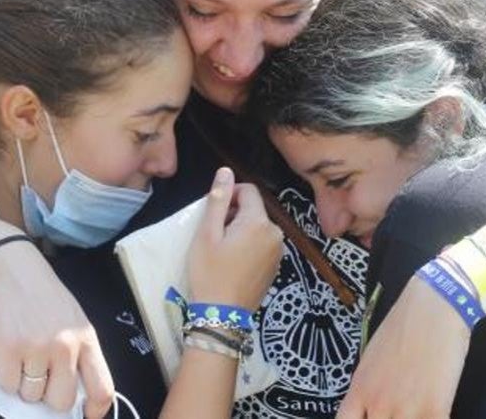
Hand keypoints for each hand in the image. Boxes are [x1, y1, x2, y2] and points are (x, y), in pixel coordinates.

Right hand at [0, 238, 114, 418]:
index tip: (83, 415)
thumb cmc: (39, 291)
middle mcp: (65, 345)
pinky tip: (5, 352)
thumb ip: (75, 352)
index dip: (94, 411)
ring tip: (20, 357)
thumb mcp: (70, 318)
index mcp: (87, 337)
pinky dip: (3, 376)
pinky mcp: (7, 348)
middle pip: (62, 401)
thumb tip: (71, 394)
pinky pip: (7, 385)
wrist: (6, 262)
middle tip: (39, 379)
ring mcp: (36, 347)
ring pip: (31, 396)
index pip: (102, 388)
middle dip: (49, 398)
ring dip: (23, 385)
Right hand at [188, 167, 282, 309]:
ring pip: (258, 226)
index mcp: (259, 222)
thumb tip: (225, 171)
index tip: (213, 213)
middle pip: (254, 209)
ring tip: (222, 250)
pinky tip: (233, 262)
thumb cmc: (209, 272)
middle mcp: (275, 233)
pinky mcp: (275, 265)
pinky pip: (262, 243)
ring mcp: (278, 251)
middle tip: (213, 235)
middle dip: (234, 214)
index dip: (229, 195)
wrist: (222, 315)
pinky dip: (249, 244)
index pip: (248, 190)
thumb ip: (218, 200)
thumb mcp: (207, 234)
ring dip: (241, 229)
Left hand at [338, 276, 468, 418]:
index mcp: (360, 390)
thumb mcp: (371, 357)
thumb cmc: (404, 325)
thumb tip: (369, 406)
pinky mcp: (435, 410)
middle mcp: (378, 404)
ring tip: (417, 410)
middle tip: (398, 411)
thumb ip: (367, 388)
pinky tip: (436, 411)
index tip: (370, 417)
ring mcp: (406, 410)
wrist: (435, 308)